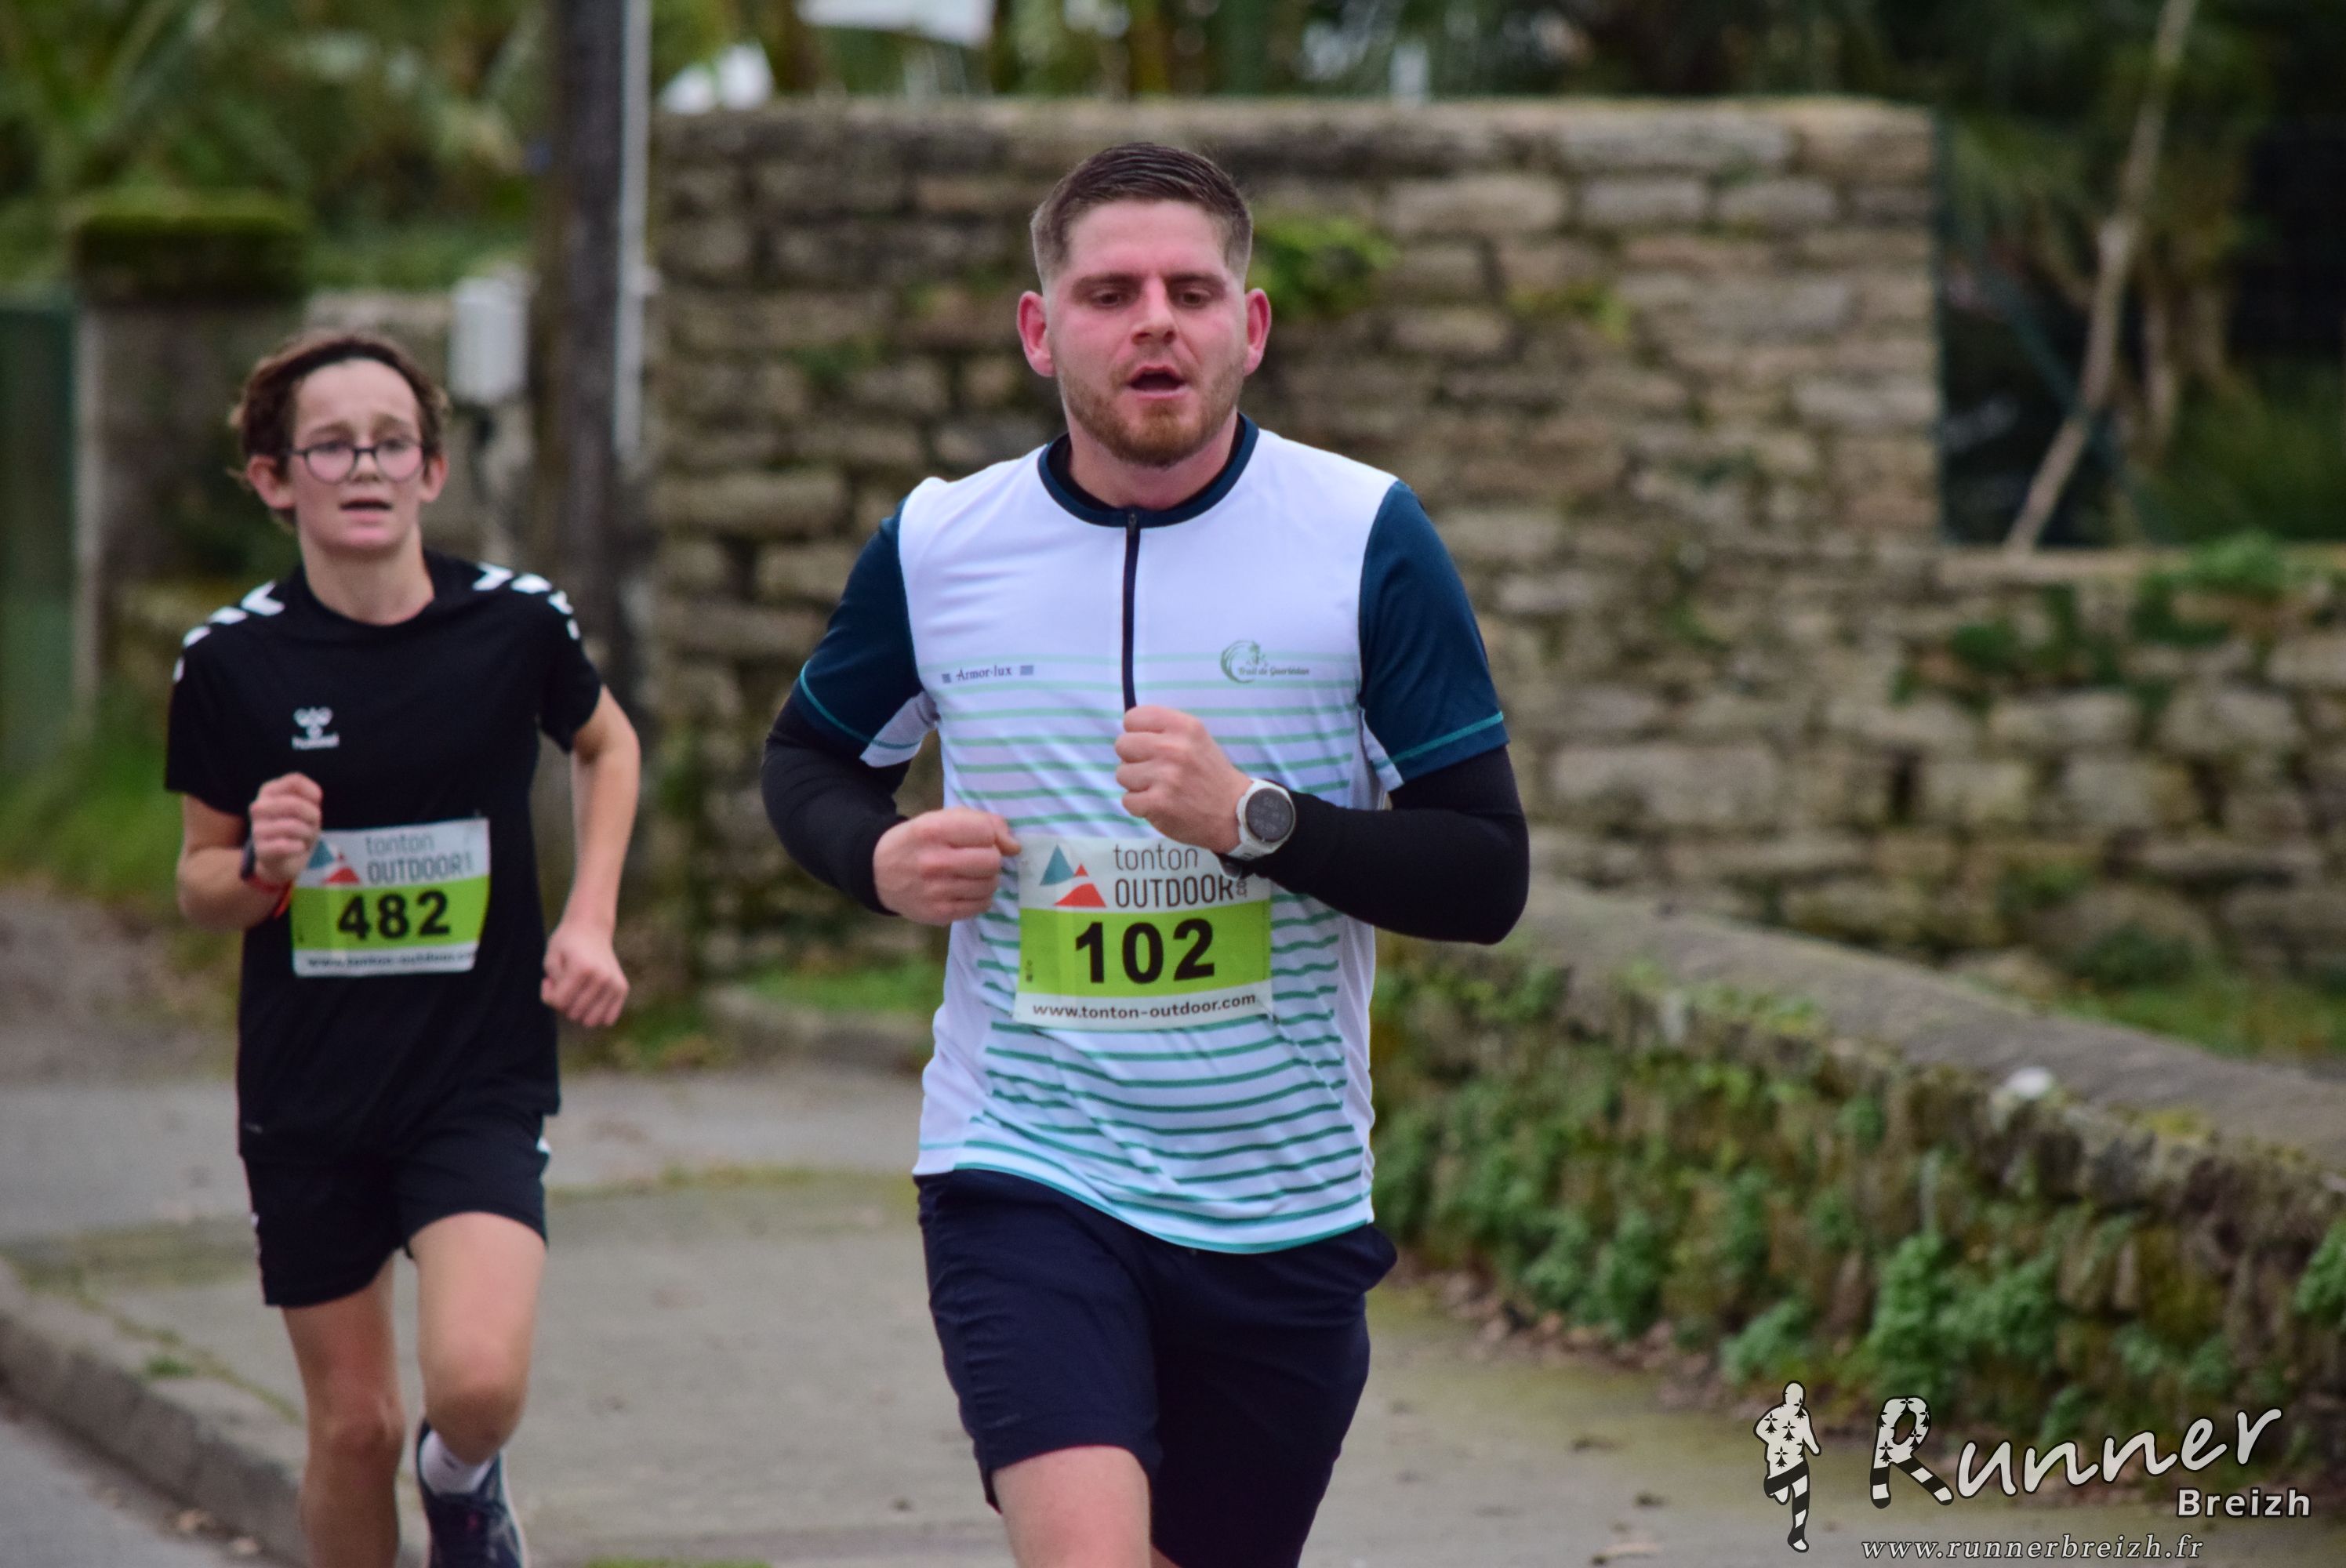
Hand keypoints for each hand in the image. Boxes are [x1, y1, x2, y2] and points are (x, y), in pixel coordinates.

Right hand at [247, 774, 322, 884]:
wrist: (287, 858)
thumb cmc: (299, 826)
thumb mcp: (307, 807)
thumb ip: (310, 796)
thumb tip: (315, 796)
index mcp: (269, 791)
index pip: (295, 781)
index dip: (313, 792)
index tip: (317, 803)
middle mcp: (258, 807)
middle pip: (294, 804)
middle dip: (312, 815)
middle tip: (314, 824)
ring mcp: (257, 829)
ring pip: (292, 826)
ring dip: (308, 833)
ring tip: (305, 837)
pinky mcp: (260, 850)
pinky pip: (284, 846)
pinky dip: (299, 847)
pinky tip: (298, 848)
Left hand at [542, 919, 628, 1027]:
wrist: (591, 928)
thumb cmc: (566, 944)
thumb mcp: (549, 959)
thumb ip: (551, 987)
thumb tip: (565, 1007)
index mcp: (582, 968)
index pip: (559, 1003)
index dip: (548, 995)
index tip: (547, 980)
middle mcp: (602, 977)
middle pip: (573, 1014)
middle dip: (563, 1003)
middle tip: (562, 985)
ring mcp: (614, 983)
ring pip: (591, 1021)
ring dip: (579, 1011)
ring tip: (576, 993)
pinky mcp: (622, 988)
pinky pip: (608, 1019)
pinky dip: (597, 1014)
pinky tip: (590, 1000)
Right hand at [874, 808, 1019, 924]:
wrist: (878, 871)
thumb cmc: (919, 841)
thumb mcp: (942, 819)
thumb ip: (982, 822)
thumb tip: (1014, 846)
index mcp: (933, 830)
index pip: (986, 832)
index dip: (990, 835)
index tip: (981, 839)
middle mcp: (934, 862)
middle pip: (992, 861)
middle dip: (991, 858)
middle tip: (977, 859)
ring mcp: (936, 891)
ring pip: (990, 885)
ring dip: (987, 878)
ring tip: (970, 874)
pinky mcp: (940, 914)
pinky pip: (982, 906)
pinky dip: (980, 897)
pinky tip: (965, 889)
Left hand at [1114, 706, 1247, 852]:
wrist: (1234, 812)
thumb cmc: (1210, 773)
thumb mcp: (1196, 738)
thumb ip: (1165, 731)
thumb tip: (1129, 732)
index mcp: (1184, 726)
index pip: (1133, 718)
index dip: (1136, 733)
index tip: (1147, 745)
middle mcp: (1174, 748)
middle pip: (1122, 745)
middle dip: (1133, 758)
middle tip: (1152, 769)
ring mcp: (1165, 777)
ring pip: (1121, 774)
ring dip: (1136, 784)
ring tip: (1158, 788)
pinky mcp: (1158, 803)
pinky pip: (1127, 800)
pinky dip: (1139, 806)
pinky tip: (1158, 804)